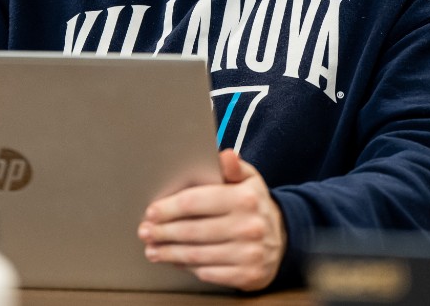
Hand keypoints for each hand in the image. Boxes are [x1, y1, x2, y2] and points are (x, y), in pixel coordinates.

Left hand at [137, 148, 285, 290]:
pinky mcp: (248, 275)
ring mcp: (249, 253)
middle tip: (145, 232)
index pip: (195, 202)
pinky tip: (176, 261)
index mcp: (245, 198)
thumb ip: (233, 167)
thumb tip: (225, 154)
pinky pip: (209, 273)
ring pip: (197, 254)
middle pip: (192, 230)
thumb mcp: (249, 179)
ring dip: (169, 252)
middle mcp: (248, 226)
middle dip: (163, 232)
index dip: (169, 208)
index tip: (152, 212)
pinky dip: (188, 267)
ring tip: (153, 249)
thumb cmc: (255, 205)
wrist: (284, 239)